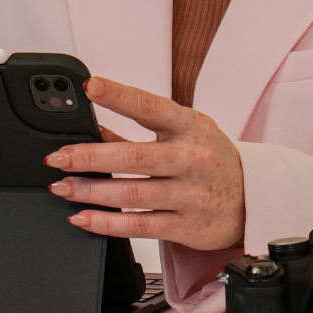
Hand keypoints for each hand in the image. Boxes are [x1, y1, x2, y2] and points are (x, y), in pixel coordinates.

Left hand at [45, 76, 244, 250]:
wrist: (254, 200)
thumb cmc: (211, 159)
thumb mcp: (184, 133)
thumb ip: (139, 130)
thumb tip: (91, 127)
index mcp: (190, 126)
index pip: (150, 106)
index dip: (119, 95)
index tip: (90, 86)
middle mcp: (192, 159)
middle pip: (133, 158)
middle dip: (88, 157)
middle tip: (58, 158)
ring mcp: (191, 195)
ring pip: (131, 195)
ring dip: (90, 192)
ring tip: (63, 187)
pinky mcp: (188, 226)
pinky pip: (139, 226)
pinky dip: (106, 223)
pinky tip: (83, 218)